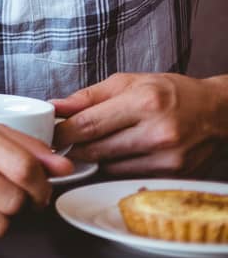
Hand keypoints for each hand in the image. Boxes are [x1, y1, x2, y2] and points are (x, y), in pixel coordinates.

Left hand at [53, 73, 227, 175]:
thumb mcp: (128, 82)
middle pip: (96, 149)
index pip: (89, 124)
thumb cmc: (170, 92)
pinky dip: (115, 166)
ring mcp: (167, 158)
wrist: (216, 112)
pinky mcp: (172, 175)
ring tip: (94, 143)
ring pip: (109, 166)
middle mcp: (157, 133)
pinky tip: (118, 152)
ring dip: (94, 158)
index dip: (62, 133)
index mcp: (144, 103)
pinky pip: (127, 175)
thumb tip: (55, 106)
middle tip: (60, 142)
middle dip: (72, 147)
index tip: (47, 135)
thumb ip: (88, 96)